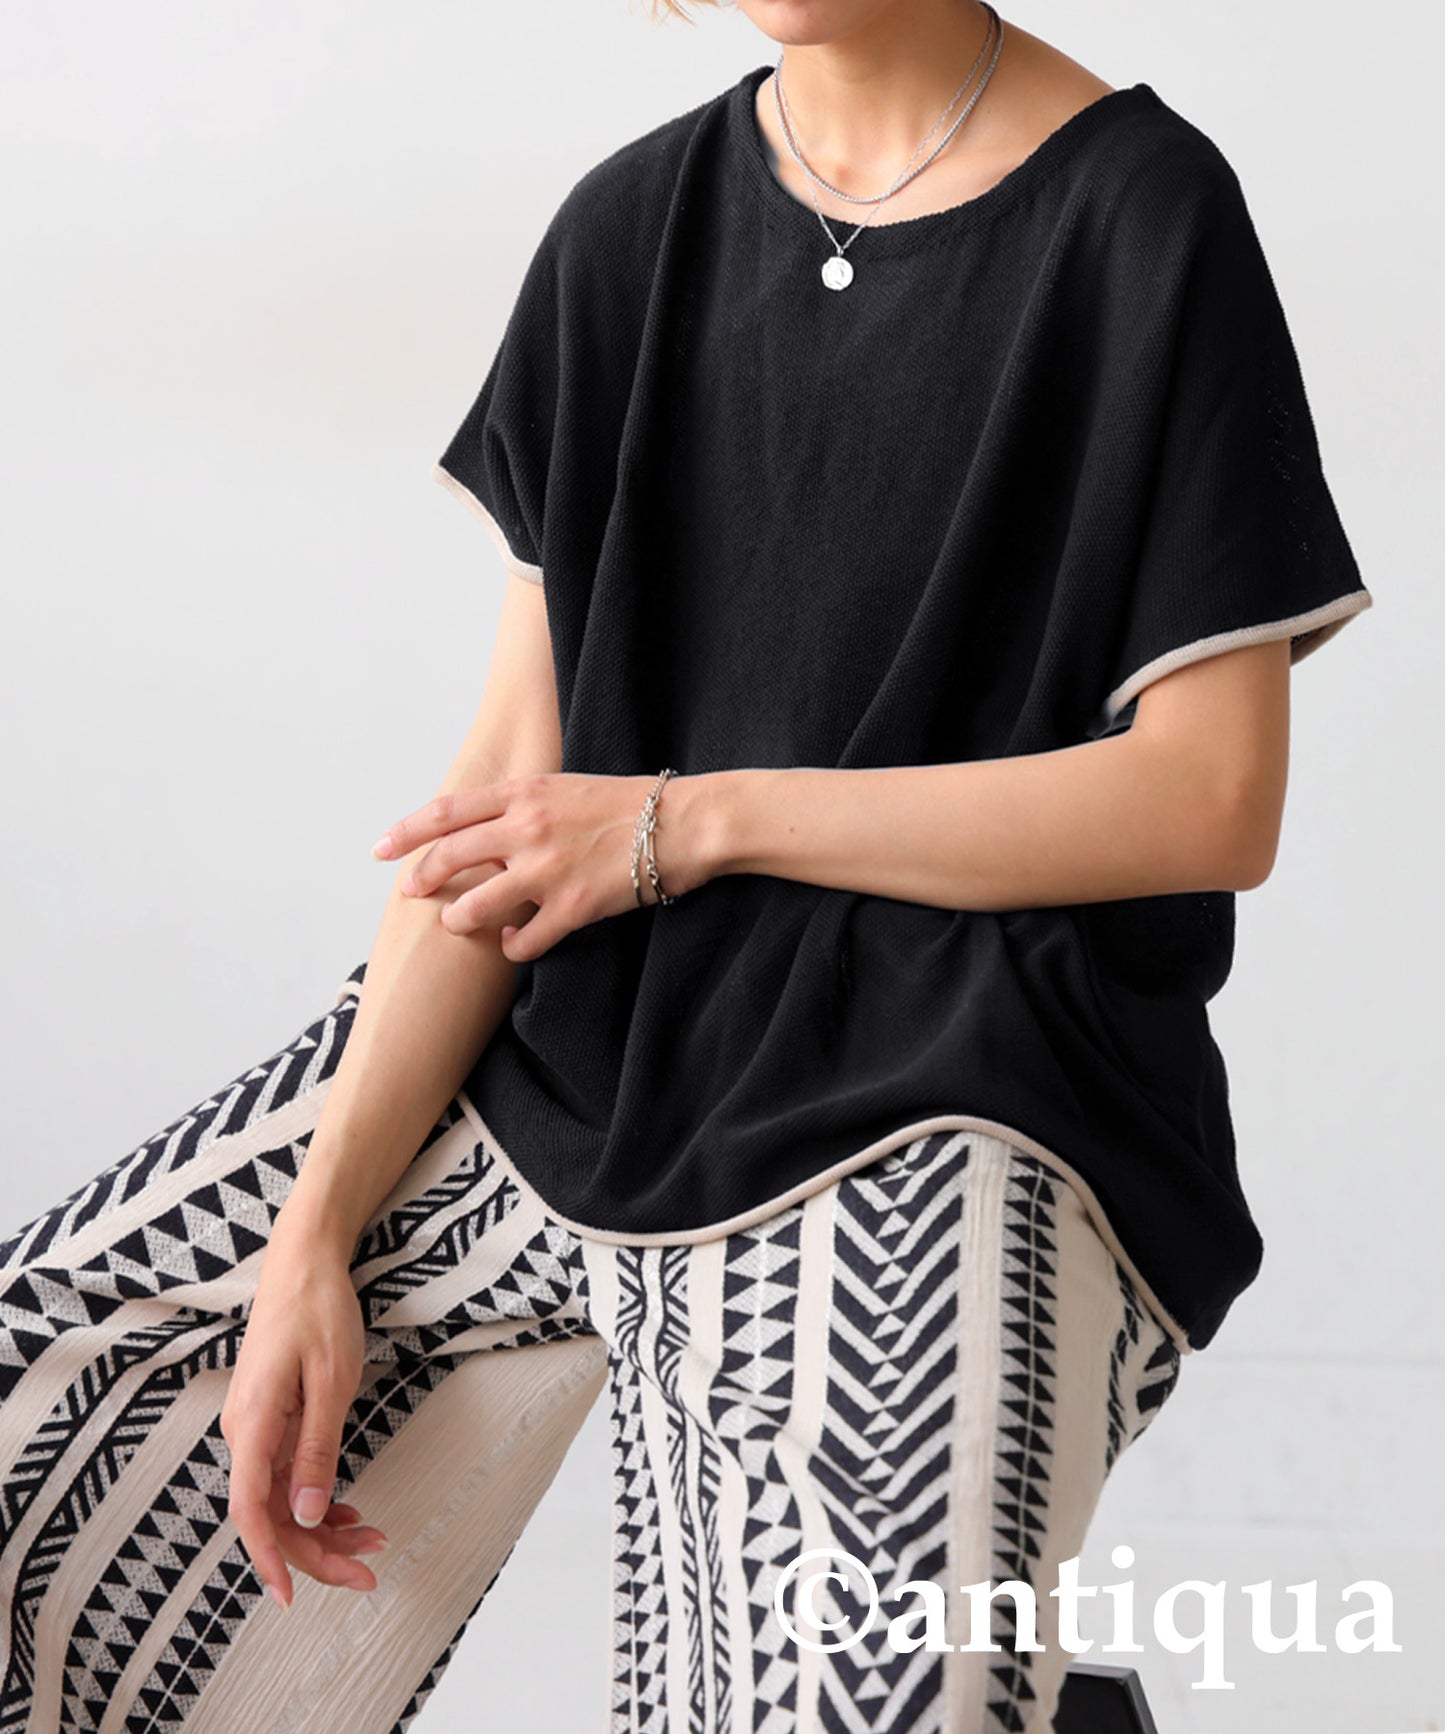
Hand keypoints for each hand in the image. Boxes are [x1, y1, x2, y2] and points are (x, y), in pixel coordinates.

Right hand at [220, 1222, 386, 1611]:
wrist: (304, 1260)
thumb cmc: (318, 1310)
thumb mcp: (330, 1380)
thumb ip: (316, 1449)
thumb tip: (305, 1513)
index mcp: (251, 1425)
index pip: (250, 1511)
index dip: (270, 1559)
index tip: (292, 1597)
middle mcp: (245, 1433)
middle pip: (271, 1514)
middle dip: (317, 1550)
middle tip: (369, 1572)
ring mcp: (256, 1427)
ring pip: (281, 1497)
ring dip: (323, 1526)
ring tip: (372, 1540)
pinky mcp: (271, 1418)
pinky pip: (287, 1473)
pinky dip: (318, 1496)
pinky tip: (349, 1509)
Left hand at [372, 772, 714, 961]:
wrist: (683, 823)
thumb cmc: (628, 803)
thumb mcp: (565, 786)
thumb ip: (522, 803)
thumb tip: (483, 826)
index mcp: (524, 793)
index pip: (446, 811)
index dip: (405, 831)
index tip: (380, 848)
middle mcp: (527, 828)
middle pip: (449, 857)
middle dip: (420, 878)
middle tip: (411, 892)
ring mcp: (547, 870)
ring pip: (475, 905)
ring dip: (458, 920)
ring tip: (458, 924)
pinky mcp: (572, 907)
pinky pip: (522, 939)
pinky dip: (510, 946)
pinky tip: (512, 943)